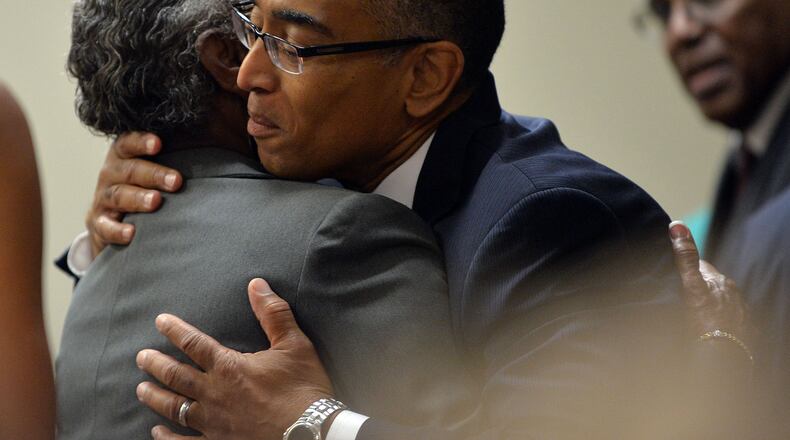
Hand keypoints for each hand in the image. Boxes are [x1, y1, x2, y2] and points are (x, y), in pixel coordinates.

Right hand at [87, 132, 181, 256]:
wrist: (111, 219)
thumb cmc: (145, 186)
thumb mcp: (155, 168)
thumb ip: (182, 153)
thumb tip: (222, 134)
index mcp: (124, 156)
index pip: (128, 143)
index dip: (141, 142)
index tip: (159, 143)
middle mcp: (110, 174)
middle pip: (129, 170)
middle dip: (153, 174)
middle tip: (176, 181)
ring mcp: (103, 198)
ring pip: (118, 195)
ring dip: (137, 198)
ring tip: (156, 201)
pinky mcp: (99, 223)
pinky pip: (104, 226)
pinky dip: (116, 230)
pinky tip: (131, 233)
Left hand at [136, 279, 333, 439]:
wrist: (312, 431)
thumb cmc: (304, 388)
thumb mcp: (294, 344)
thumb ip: (272, 313)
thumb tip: (256, 284)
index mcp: (229, 367)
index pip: (194, 344)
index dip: (175, 330)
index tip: (160, 321)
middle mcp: (214, 394)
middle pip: (175, 376)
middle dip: (155, 364)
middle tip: (141, 357)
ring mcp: (213, 423)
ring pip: (174, 408)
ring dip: (155, 397)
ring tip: (141, 389)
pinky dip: (167, 437)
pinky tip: (156, 432)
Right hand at [669, 221, 748, 337]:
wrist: (723, 354)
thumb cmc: (704, 320)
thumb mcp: (690, 286)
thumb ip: (684, 257)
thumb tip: (677, 225)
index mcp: (719, 280)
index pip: (702, 265)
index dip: (688, 269)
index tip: (676, 276)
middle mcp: (733, 292)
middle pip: (712, 284)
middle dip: (700, 286)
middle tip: (683, 296)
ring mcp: (740, 311)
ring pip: (721, 301)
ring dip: (710, 303)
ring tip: (695, 314)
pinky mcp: (743, 328)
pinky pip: (729, 319)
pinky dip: (720, 320)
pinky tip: (710, 327)